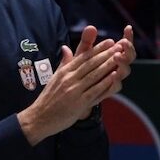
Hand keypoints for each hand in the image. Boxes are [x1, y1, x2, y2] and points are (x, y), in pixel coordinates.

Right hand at [18, 26, 127, 144]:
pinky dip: (105, 83)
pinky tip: (114, 76)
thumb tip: (66, 48)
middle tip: (119, 46)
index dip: (97, 48)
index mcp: (64, 71)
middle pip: (91, 63)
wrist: (39, 117)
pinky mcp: (79, 103)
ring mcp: (74, 90)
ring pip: (94, 75)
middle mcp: (69, 78)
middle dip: (106, 54)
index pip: (83, 57)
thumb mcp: (55, 77)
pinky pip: (95, 90)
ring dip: (108, 65)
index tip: (108, 42)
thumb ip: (64, 63)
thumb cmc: (48, 99)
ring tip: (120, 58)